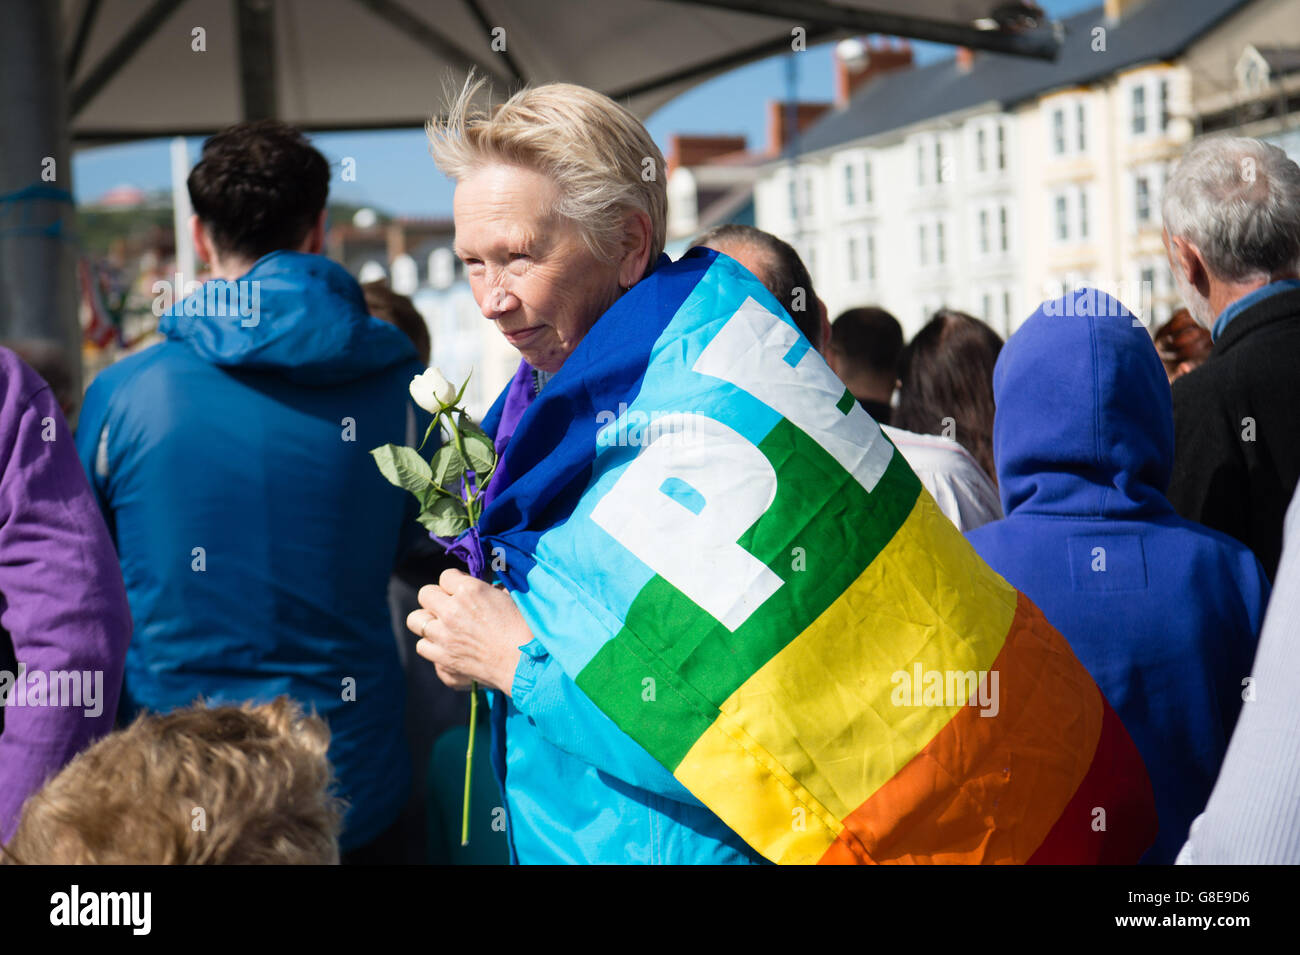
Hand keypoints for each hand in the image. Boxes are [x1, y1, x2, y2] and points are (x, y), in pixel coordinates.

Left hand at [407, 569, 530, 693]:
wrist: (527, 665)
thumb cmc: (526, 629)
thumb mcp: (509, 598)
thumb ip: (490, 590)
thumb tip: (484, 588)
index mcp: (469, 590)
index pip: (446, 576)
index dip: (455, 583)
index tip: (465, 591)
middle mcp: (450, 610)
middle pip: (425, 594)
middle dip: (437, 599)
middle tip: (451, 607)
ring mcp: (443, 637)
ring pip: (416, 621)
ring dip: (429, 622)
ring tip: (444, 628)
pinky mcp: (443, 660)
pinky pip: (423, 647)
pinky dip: (432, 647)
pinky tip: (447, 647)